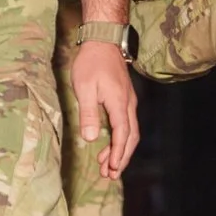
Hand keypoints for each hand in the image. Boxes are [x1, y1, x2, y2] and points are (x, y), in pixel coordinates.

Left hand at [69, 39, 138, 178]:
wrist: (103, 40)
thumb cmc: (91, 62)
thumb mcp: (84, 88)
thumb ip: (88, 114)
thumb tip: (90, 138)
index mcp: (119, 103)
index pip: (122, 134)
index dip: (118, 153)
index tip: (112, 169)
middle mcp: (128, 104)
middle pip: (130, 137)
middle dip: (121, 158)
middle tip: (110, 175)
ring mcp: (128, 101)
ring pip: (130, 132)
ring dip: (120, 150)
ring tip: (107, 167)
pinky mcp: (124, 99)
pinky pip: (126, 124)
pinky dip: (119, 139)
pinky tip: (108, 145)